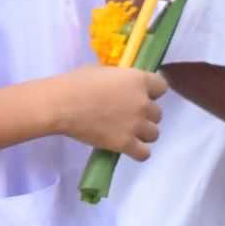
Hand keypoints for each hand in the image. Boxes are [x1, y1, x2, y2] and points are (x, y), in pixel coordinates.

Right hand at [48, 63, 168, 158]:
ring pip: (154, 134)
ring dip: (143, 133)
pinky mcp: (125, 143)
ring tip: (127, 132)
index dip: (152, 92)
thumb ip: (120, 80)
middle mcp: (143, 103)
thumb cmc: (77, 83)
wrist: (62, 104)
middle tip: (127, 115)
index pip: (162, 86)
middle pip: (158, 113)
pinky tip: (128, 147)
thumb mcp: (104, 72)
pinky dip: (138, 151)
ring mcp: (136, 124)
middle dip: (145, 114)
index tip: (141, 95)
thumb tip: (121, 87)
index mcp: (139, 80)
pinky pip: (144, 153)